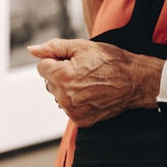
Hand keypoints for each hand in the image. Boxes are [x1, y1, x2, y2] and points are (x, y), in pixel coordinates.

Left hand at [29, 38, 162, 127]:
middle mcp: (65, 97)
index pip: (42, 67)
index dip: (56, 60)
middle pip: (49, 82)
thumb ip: (53, 47)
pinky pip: (69, 108)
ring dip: (67, 88)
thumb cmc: (110, 61)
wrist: (135, 80)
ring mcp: (73, 111)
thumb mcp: (81, 46)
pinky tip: (91, 93)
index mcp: (62, 77)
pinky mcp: (82, 121)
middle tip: (83, 70)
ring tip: (88, 81)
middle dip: (60, 74)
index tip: (72, 60)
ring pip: (58, 95)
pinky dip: (76, 101)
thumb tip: (32, 50)